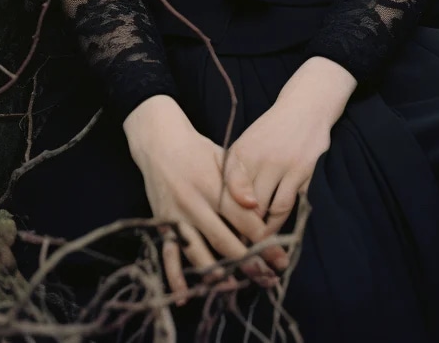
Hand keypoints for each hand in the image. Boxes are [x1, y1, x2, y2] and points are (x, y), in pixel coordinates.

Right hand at [124, 103, 289, 306]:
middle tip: (268, 279)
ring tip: (236, 288)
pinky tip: (186, 296)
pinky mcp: (161, 225)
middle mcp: (194, 203)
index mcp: (212, 185)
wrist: (158, 142)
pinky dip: (176, 277)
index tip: (280, 257)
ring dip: (218, 274)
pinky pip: (168, 255)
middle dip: (249, 263)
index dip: (264, 240)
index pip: (242, 219)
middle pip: (224, 241)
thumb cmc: (197, 150)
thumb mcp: (222, 157)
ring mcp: (176, 217)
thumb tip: (255, 204)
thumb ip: (239, 181)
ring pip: (198, 252)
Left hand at [225, 95, 331, 246]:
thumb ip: (234, 173)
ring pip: (268, 208)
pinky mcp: (303, 172)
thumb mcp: (247, 145)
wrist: (305, 107)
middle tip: (236, 248)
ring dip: (262, 230)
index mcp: (240, 152)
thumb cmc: (271, 131)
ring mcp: (283, 165)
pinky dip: (279, 221)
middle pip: (246, 204)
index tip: (220, 232)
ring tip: (256, 244)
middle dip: (241, 228)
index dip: (223, 215)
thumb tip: (221, 207)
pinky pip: (288, 204)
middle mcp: (259, 158)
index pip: (226, 190)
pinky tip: (274, 230)